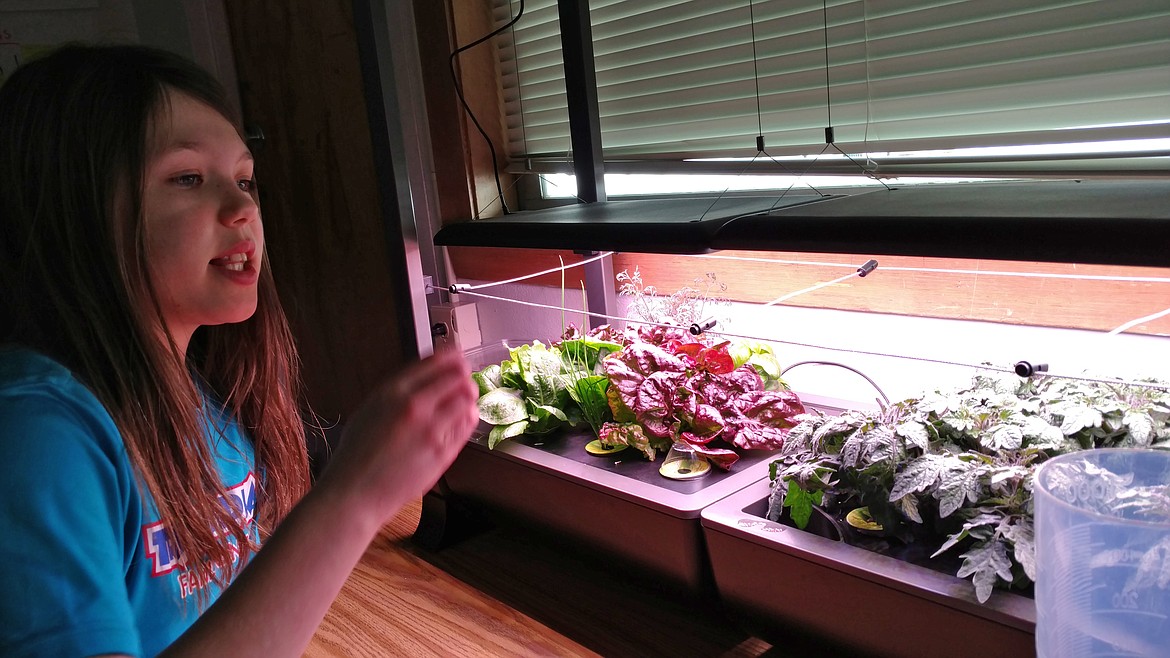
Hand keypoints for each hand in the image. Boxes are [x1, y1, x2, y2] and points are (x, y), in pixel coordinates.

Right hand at [318, 348, 479, 528]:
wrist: (355, 493)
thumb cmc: (357, 455)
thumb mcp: (370, 409)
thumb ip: (398, 392)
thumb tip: (426, 377)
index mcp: (392, 392)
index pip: (435, 361)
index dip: (451, 356)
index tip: (458, 357)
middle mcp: (414, 406)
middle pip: (458, 376)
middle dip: (462, 376)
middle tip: (464, 380)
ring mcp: (431, 430)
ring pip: (467, 399)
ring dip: (468, 397)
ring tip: (464, 400)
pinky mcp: (443, 453)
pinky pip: (467, 426)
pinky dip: (468, 418)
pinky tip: (463, 418)